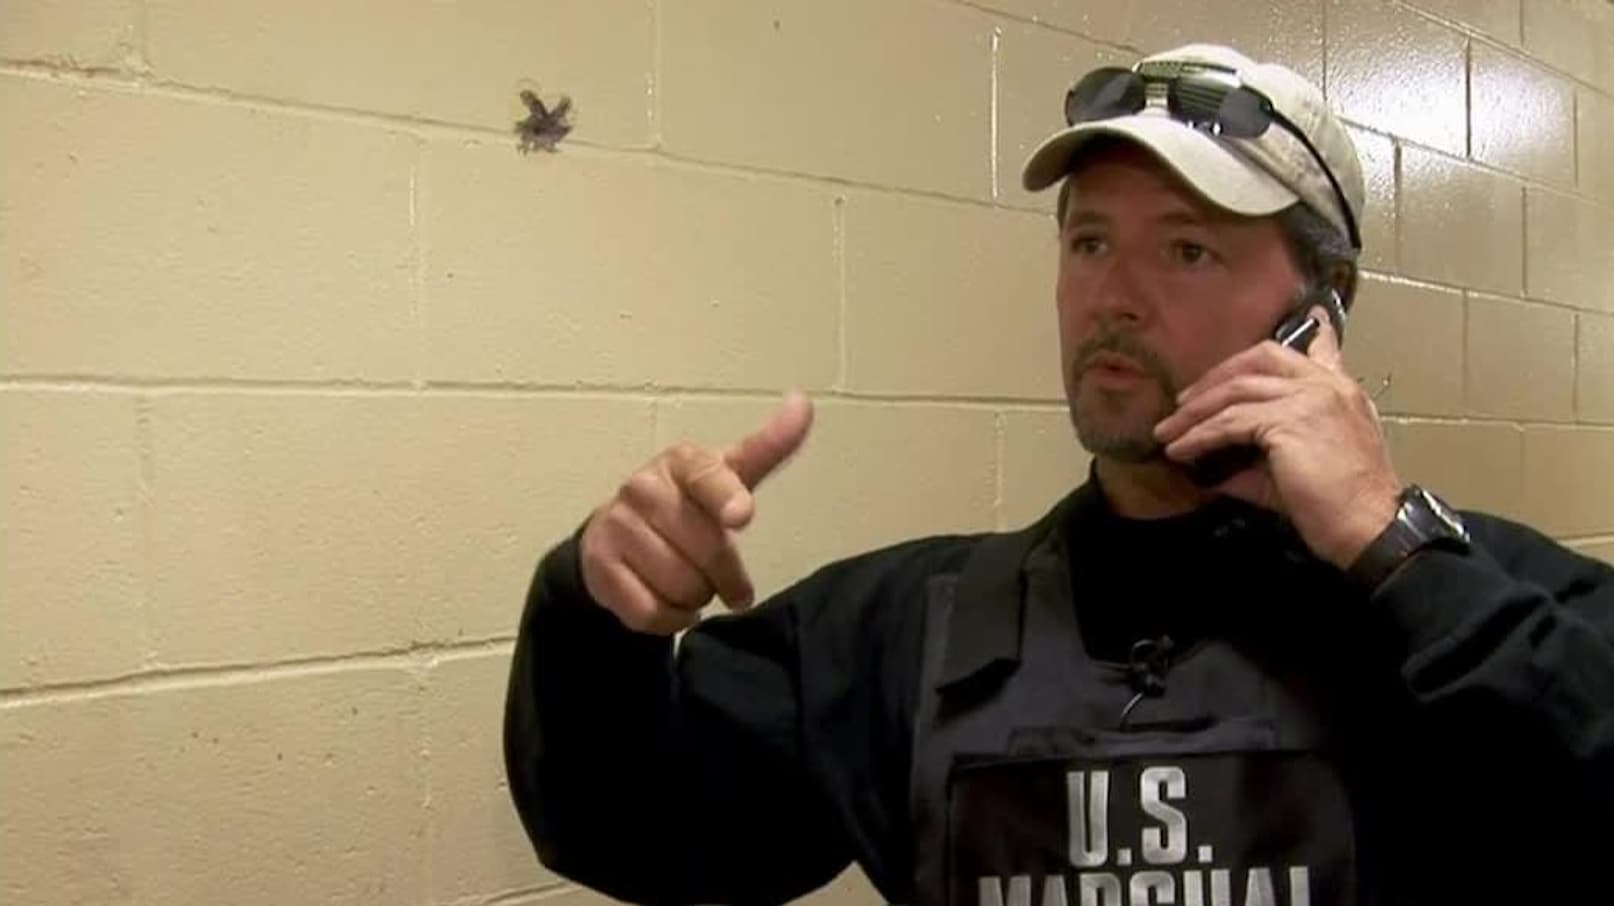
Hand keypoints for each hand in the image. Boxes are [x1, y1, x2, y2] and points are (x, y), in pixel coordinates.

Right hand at [580, 391, 814, 634]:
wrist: (613, 532)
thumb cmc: (686, 502)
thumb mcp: (727, 473)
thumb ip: (767, 446)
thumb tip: (803, 402)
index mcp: (681, 462)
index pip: (707, 477)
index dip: (726, 497)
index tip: (742, 516)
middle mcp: (643, 487)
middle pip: (707, 551)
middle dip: (725, 576)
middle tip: (724, 581)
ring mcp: (616, 526)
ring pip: (681, 586)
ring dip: (696, 597)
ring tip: (690, 582)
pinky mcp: (599, 566)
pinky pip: (651, 612)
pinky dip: (670, 618)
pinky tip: (669, 603)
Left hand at [1151, 306, 1399, 569]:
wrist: (1372, 528)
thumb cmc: (1340, 508)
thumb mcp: (1298, 469)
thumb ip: (1261, 455)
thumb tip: (1215, 466)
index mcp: (1340, 391)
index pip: (1321, 348)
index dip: (1309, 333)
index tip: (1308, 316)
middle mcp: (1327, 385)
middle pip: (1260, 359)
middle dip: (1216, 377)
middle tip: (1184, 400)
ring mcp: (1309, 398)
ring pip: (1236, 390)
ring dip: (1194, 412)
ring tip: (1168, 431)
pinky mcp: (1289, 421)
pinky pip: (1229, 422)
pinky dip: (1198, 435)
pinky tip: (1181, 450)